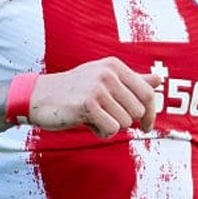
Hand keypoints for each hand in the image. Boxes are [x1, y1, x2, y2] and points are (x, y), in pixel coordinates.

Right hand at [28, 57, 162, 137]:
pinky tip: (88, 123)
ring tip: (93, 117)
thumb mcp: (104, 79)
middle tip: (105, 116)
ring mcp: (98, 88)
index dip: (151, 113)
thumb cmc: (75, 90)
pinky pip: (111, 129)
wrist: (39, 96)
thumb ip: (132, 81)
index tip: (147, 127)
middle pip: (138, 111)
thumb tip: (158, 80)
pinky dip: (102, 132)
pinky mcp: (87, 105)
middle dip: (125, 121)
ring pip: (125, 123)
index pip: (148, 93)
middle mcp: (108, 73)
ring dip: (111, 126)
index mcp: (115, 66)